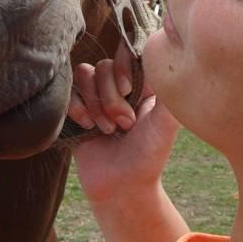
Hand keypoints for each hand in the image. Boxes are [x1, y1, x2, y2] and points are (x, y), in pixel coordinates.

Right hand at [68, 40, 179, 205]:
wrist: (122, 188)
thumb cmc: (148, 157)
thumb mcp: (165, 123)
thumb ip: (169, 94)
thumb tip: (174, 61)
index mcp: (143, 84)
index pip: (128, 54)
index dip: (124, 67)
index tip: (131, 90)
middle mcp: (119, 87)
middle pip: (104, 66)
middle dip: (111, 97)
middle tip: (124, 125)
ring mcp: (96, 98)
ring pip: (84, 74)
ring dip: (95, 104)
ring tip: (106, 130)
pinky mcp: (77, 110)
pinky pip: (68, 90)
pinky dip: (76, 107)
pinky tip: (87, 127)